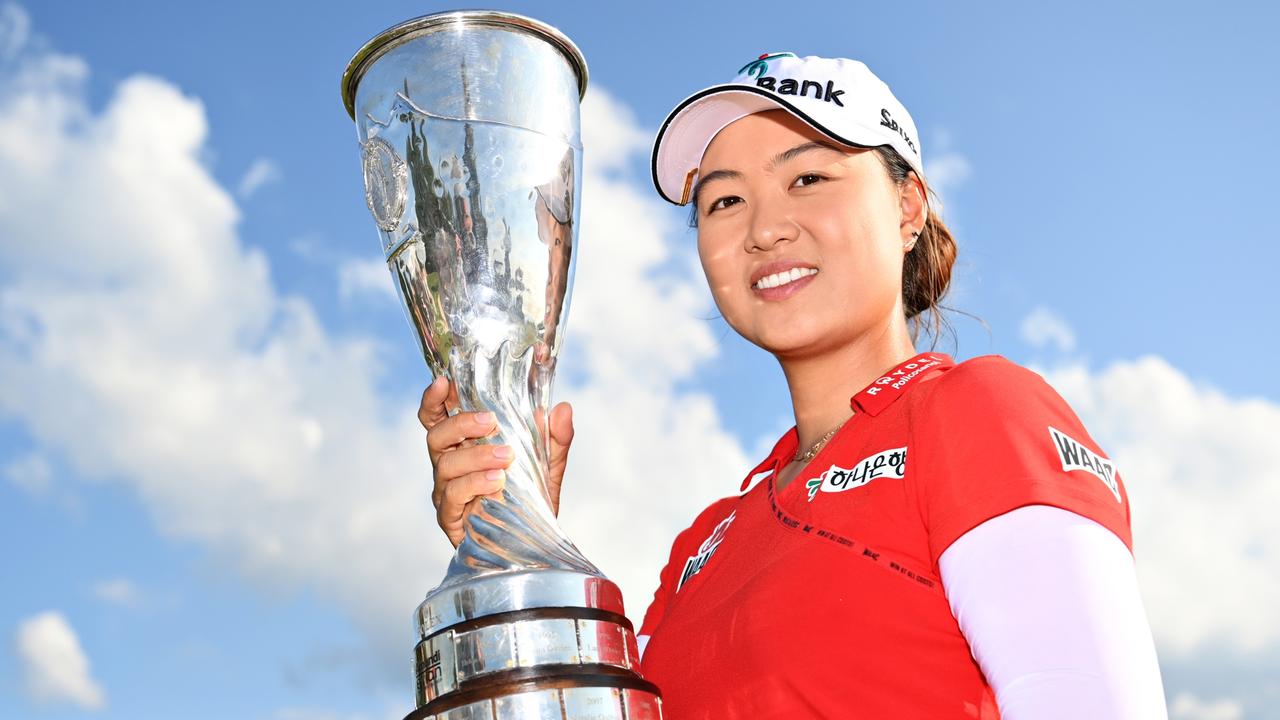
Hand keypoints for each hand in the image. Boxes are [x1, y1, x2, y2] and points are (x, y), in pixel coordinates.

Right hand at [418, 377, 574, 547]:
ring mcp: (446, 492)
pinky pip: (453, 497)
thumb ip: (555, 437)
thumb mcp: (548, 464)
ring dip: (475, 456)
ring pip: (445, 465)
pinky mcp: (450, 518)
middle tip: (489, 420)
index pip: (438, 417)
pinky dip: (474, 485)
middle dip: (459, 423)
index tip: (444, 381)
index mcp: (464, 445)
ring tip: (505, 457)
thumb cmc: (530, 498)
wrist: (532, 544)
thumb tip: (563, 408)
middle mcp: (449, 465)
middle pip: (436, 436)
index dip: (434, 398)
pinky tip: (497, 482)